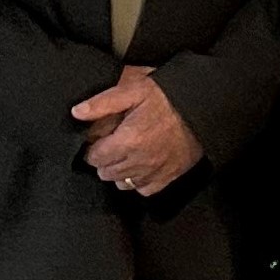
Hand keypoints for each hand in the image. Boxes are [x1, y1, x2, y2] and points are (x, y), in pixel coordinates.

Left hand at [71, 67, 204, 200]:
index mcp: (127, 140)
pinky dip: (137, 181)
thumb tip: (76, 113)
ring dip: (118, 171)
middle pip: (105, 172)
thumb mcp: (134, 90)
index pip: (94, 157)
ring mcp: (153, 172)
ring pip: (121, 183)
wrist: (202, 109)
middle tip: (110, 145)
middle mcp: (138, 161)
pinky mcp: (167, 178)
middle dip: (103, 160)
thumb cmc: (167, 97)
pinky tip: (139, 166)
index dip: (91, 148)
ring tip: (124, 155)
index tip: (97, 140)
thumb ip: (103, 103)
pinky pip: (142, 189)